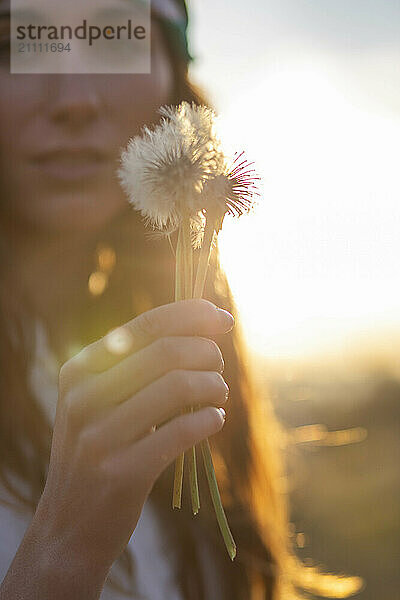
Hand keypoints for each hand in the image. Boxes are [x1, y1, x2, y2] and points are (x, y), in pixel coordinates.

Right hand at [35, 299, 232, 577]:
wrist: (70, 526)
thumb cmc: (101, 452)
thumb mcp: (101, 402)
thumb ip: (137, 366)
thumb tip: (203, 327)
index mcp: (80, 370)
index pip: (145, 325)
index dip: (192, 315)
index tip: (224, 318)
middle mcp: (84, 397)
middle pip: (166, 352)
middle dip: (207, 353)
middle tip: (218, 367)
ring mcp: (99, 436)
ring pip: (178, 386)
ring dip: (213, 385)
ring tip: (219, 394)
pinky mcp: (121, 472)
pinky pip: (183, 431)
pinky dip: (209, 419)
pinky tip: (215, 420)